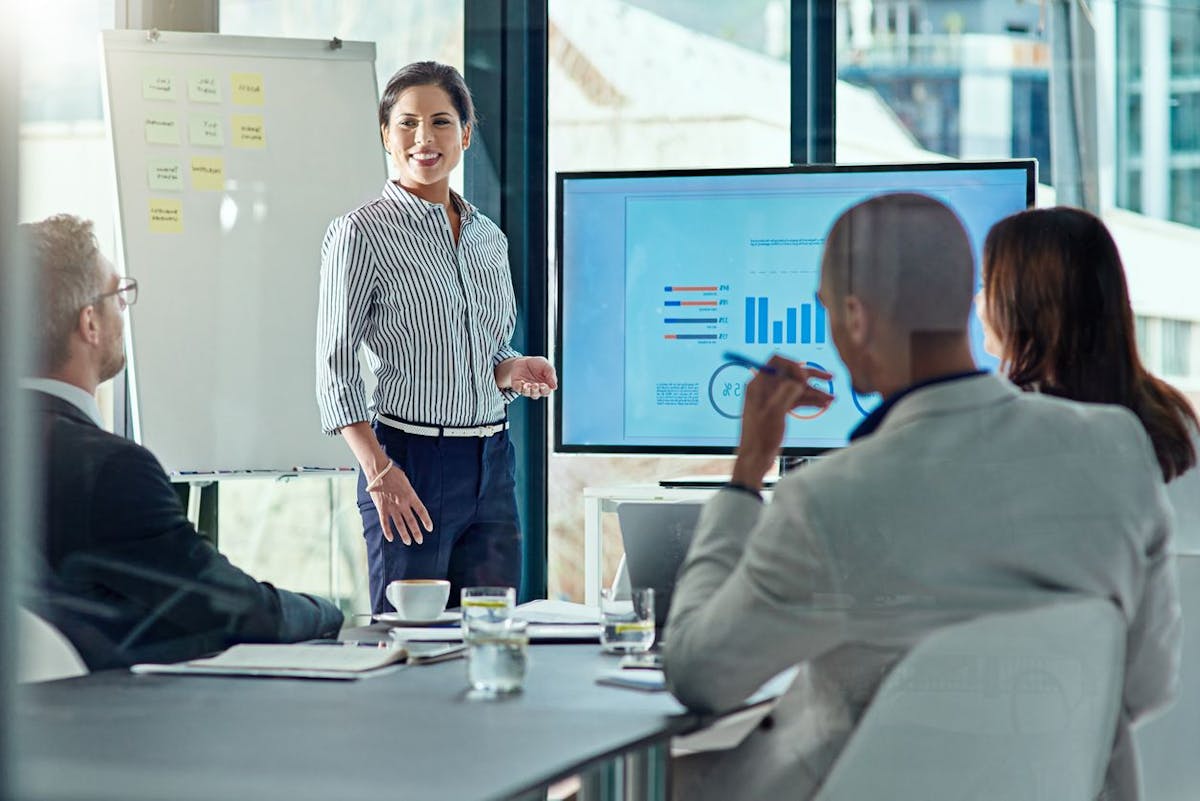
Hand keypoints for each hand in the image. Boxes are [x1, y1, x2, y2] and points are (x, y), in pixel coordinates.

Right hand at [368, 463, 432, 545]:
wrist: (379, 471)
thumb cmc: (393, 473)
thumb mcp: (406, 482)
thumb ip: (410, 493)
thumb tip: (412, 501)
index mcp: (411, 496)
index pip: (421, 511)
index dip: (426, 521)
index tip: (429, 528)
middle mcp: (402, 503)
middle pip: (411, 521)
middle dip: (416, 532)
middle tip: (420, 540)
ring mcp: (392, 507)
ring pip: (399, 524)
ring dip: (404, 534)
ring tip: (408, 542)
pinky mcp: (382, 508)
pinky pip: (385, 522)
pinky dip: (388, 531)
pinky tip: (391, 538)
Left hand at [506, 356, 557, 398]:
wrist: (524, 360)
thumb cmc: (537, 364)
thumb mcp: (546, 365)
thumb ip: (551, 374)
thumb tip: (554, 387)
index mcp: (544, 386)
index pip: (546, 391)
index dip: (545, 390)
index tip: (544, 384)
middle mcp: (535, 389)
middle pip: (536, 395)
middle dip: (536, 391)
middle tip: (536, 385)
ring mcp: (526, 388)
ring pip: (527, 393)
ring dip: (527, 390)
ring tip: (527, 384)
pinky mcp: (517, 385)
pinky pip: (518, 389)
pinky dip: (519, 386)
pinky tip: (521, 382)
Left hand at [731, 356, 833, 488]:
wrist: (756, 458)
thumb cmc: (760, 436)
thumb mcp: (775, 411)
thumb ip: (787, 391)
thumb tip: (800, 379)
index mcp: (758, 385)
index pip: (776, 362)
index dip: (793, 366)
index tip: (805, 378)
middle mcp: (765, 389)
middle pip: (790, 374)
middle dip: (810, 377)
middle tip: (829, 378)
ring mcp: (772, 399)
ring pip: (796, 389)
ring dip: (814, 392)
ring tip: (831, 398)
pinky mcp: (779, 410)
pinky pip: (796, 400)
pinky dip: (810, 401)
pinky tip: (823, 404)